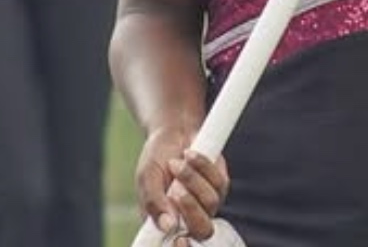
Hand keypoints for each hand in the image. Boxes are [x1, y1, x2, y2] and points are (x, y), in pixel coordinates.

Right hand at [136, 123, 228, 241]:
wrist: (172, 132)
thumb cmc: (156, 158)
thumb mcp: (147, 177)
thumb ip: (153, 202)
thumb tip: (167, 226)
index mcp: (166, 223)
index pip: (178, 245)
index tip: (180, 240)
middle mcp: (189, 217)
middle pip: (203, 231)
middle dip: (192, 210)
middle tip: (178, 192)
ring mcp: (207, 203)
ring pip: (210, 202)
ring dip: (191, 178)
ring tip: (176, 164)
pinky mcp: (220, 185)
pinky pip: (218, 181)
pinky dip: (201, 165)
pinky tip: (189, 155)